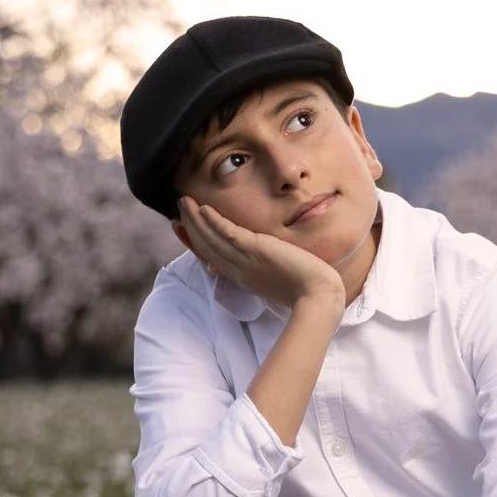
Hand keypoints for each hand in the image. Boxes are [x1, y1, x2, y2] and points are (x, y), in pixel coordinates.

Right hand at [177, 198, 343, 310]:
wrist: (318, 296)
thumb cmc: (306, 289)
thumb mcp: (277, 279)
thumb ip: (263, 270)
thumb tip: (255, 263)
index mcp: (242, 276)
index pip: (212, 256)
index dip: (196, 240)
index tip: (185, 227)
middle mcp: (239, 269)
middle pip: (206, 246)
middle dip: (190, 225)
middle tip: (179, 207)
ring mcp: (245, 261)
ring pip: (212, 238)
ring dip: (195, 219)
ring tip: (184, 200)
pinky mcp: (256, 250)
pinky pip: (228, 234)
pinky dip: (214, 222)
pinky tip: (204, 209)